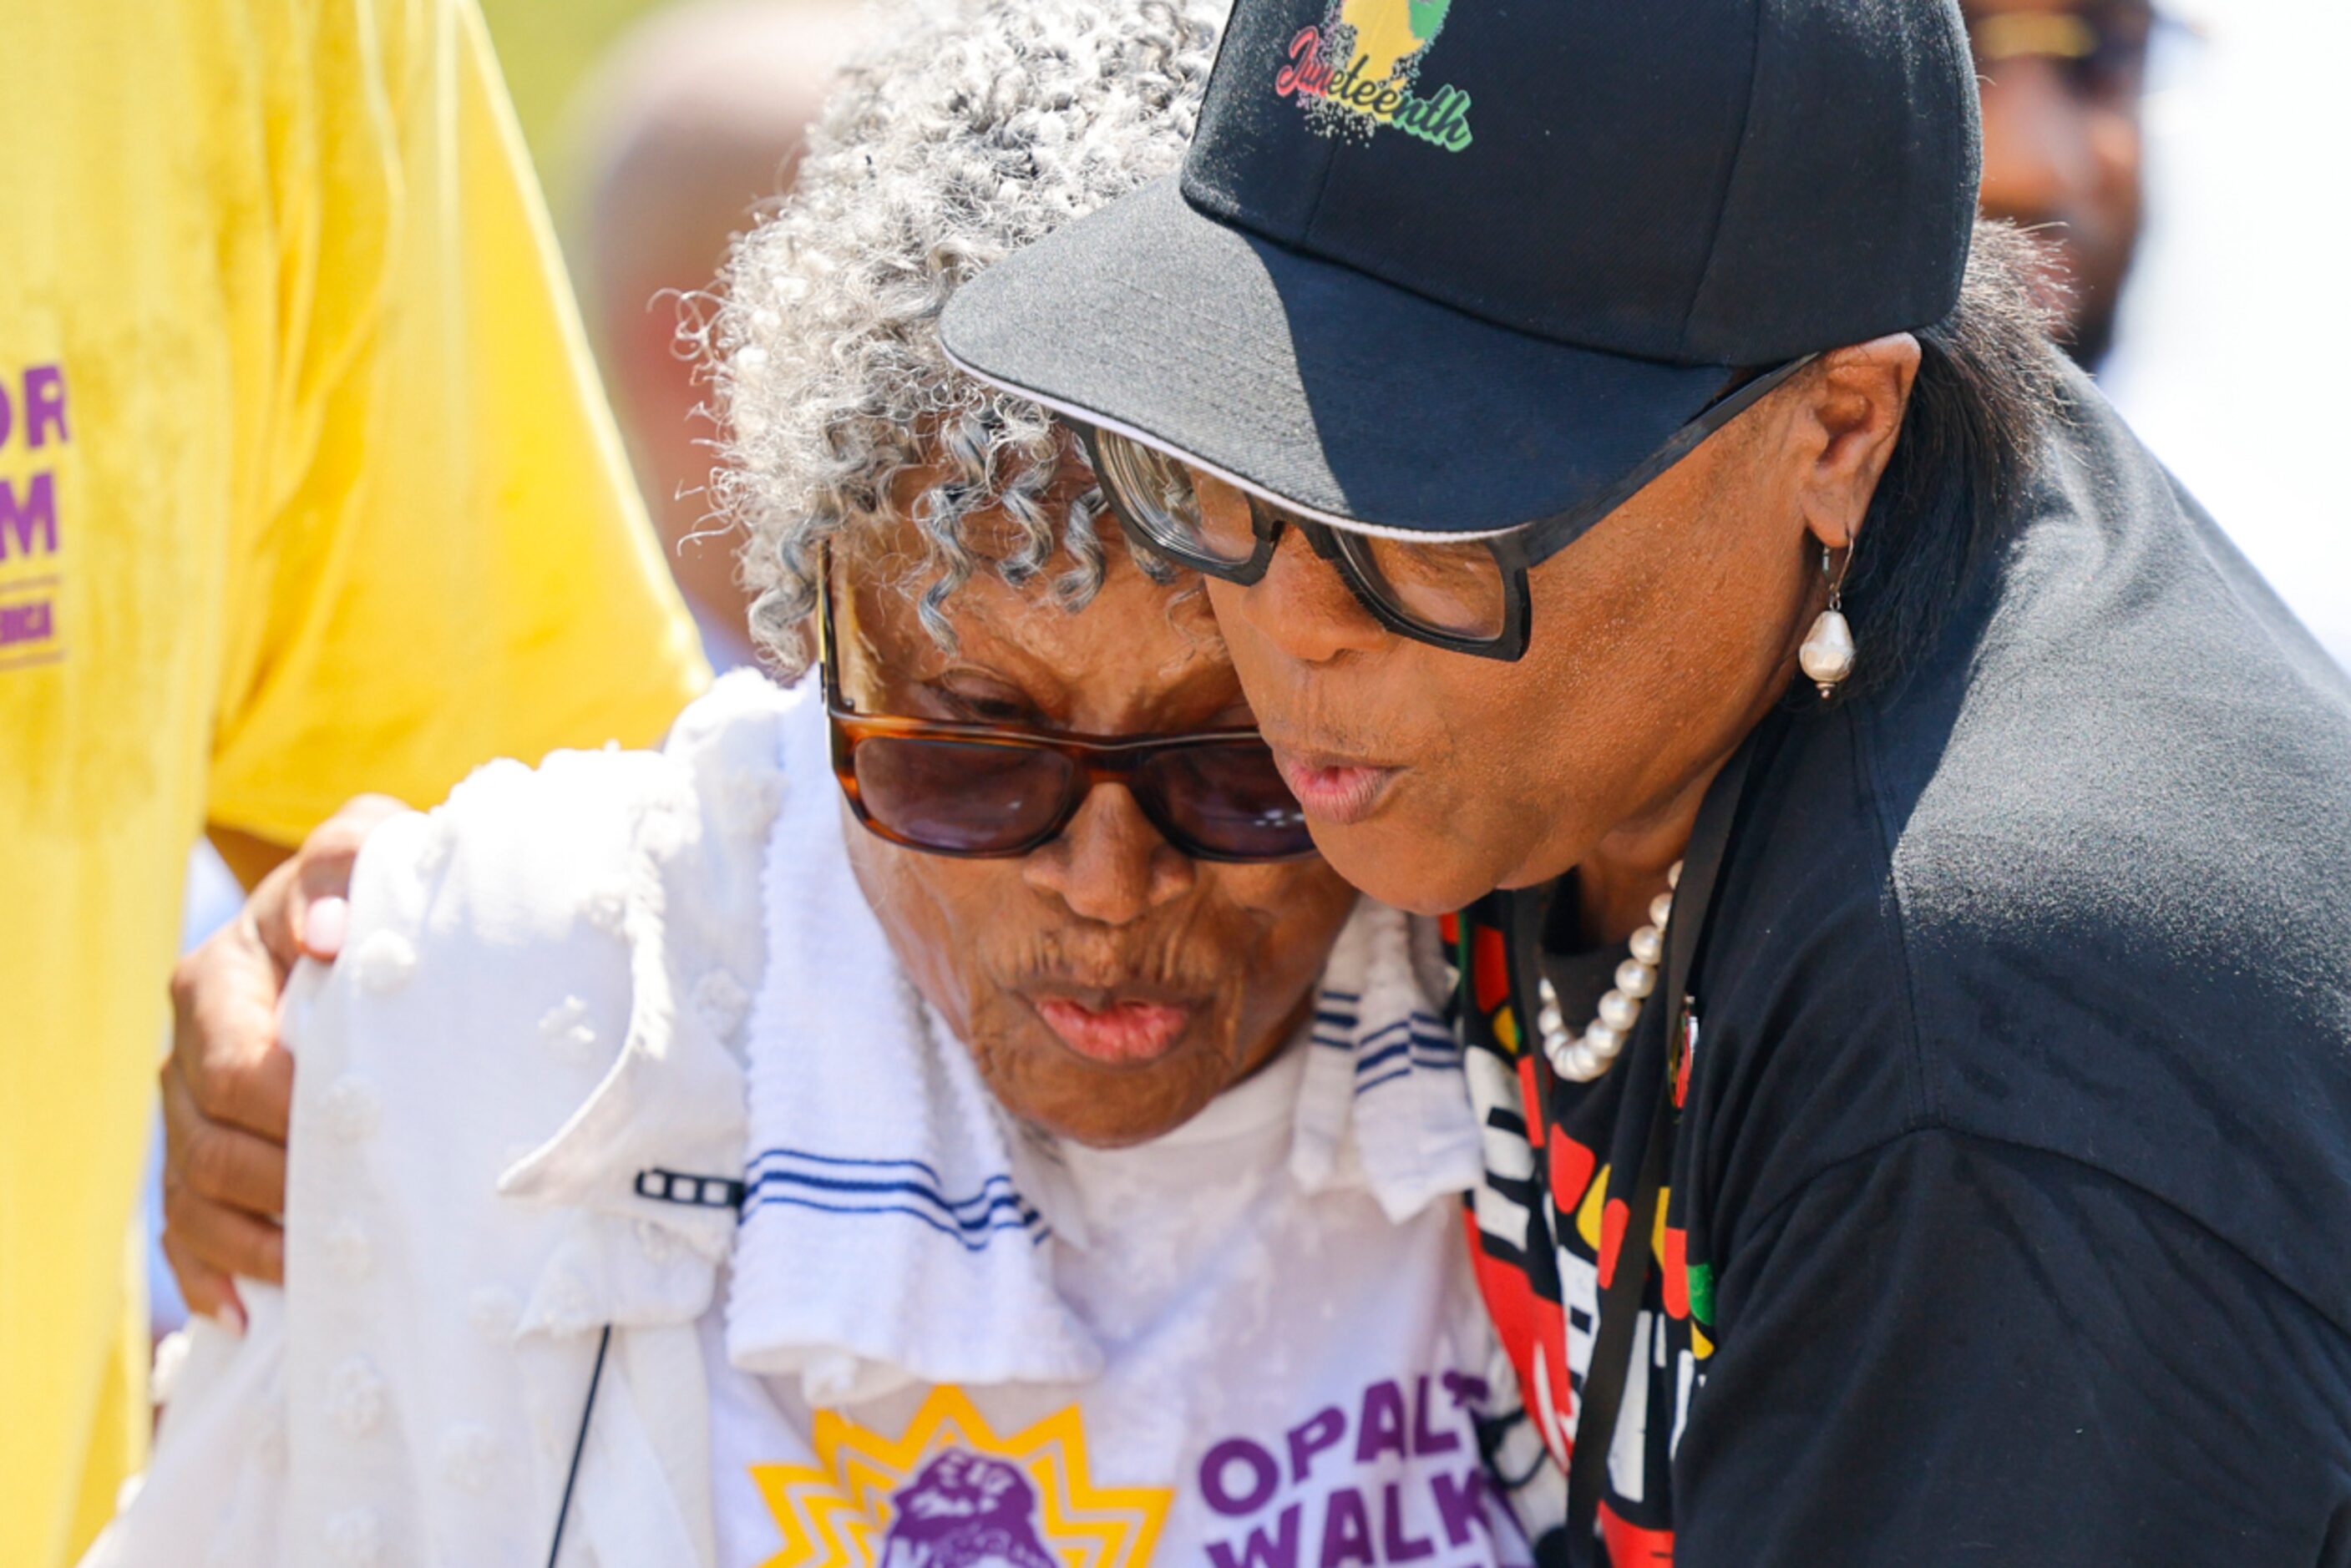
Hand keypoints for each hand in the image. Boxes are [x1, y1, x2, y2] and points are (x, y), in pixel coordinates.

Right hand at [162, 796, 405, 1328]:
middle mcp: (190, 1048)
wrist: (370, 917)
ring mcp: (191, 1109)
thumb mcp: (370, 845)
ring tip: (317, 1268)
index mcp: (216, 979)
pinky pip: (189, 1229)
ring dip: (256, 1240)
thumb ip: (348, 862)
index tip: (358, 1129)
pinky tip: (251, 1311)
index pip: (236, 1069)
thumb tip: (326, 936)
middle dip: (282, 1186)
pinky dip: (218, 1271)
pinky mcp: (205, 1153)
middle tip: (360, 1212)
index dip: (290, 1111)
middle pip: (213, 1145)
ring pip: (198, 1196)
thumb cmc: (376, 884)